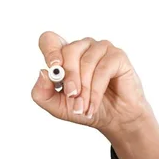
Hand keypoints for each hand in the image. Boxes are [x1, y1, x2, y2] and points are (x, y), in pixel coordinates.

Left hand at [31, 31, 154, 135]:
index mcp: (63, 55)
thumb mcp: (56, 106)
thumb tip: (43, 72)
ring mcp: (100, 49)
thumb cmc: (83, 107)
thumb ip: (42, 92)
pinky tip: (93, 106)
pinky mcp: (117, 56)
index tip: (54, 69)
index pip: (49, 40)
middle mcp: (81, 47)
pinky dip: (96, 91)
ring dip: (84, 89)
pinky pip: (103, 69)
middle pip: (68, 50)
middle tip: (72, 96)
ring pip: (86, 62)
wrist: (112, 119)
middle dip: (69, 78)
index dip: (50, 51)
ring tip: (83, 108)